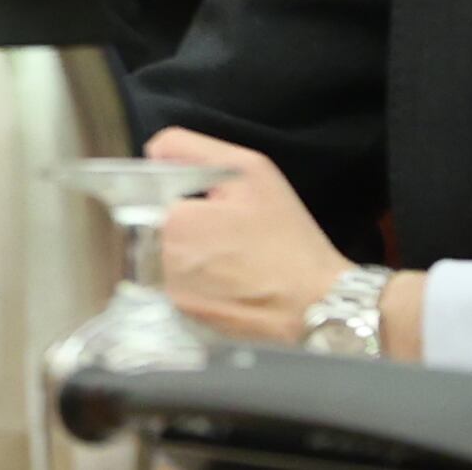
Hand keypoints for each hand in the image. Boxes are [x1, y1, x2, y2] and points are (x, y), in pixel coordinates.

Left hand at [143, 129, 419, 355]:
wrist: (318, 306)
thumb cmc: (288, 239)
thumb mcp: (249, 171)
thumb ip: (190, 149)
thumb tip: (152, 151)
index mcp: (173, 221)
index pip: (153, 195)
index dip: (184, 197)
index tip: (214, 208)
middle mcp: (162, 263)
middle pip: (158, 229)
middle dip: (187, 227)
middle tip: (230, 235)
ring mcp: (173, 298)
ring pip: (167, 260)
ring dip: (191, 257)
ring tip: (234, 261)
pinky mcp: (187, 322)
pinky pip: (181, 290)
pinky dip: (199, 284)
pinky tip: (231, 284)